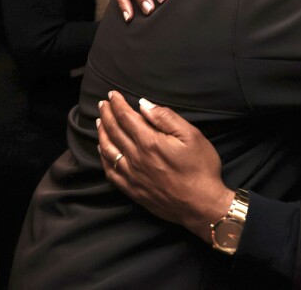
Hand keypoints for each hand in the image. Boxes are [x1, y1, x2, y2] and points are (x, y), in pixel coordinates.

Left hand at [97, 91, 232, 241]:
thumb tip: (144, 105)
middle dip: (107, 114)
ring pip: (108, 149)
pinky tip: (102, 150)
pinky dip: (103, 157)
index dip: (118, 104)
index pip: (126, 117)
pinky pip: (110, 171)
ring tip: (99, 121)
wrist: (201, 205)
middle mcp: (135, 158)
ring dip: (102, 133)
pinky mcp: (132, 190)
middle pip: (114, 131)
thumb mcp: (191, 136)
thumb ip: (166, 118)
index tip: (113, 95)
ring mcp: (131, 175)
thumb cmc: (200, 169)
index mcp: (149, 142)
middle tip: (103, 104)